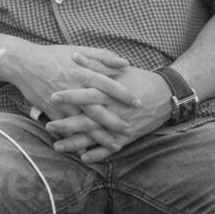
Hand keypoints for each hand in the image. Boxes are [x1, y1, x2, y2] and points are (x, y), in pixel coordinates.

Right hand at [3, 43, 140, 151]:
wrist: (23, 63)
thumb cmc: (53, 55)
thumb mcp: (79, 50)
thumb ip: (103, 56)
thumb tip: (126, 63)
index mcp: (81, 72)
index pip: (107, 84)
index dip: (123, 94)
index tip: (138, 103)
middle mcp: (73, 89)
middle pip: (97, 108)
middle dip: (115, 121)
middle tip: (130, 130)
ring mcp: (61, 102)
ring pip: (84, 123)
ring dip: (100, 136)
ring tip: (116, 145)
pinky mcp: (51, 111)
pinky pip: (66, 129)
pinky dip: (77, 140)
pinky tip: (89, 150)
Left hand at [45, 62, 172, 162]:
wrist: (166, 95)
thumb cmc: (138, 78)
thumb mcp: (117, 69)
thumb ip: (95, 63)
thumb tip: (74, 55)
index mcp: (110, 92)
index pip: (88, 94)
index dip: (71, 96)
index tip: (53, 97)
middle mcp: (114, 111)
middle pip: (88, 119)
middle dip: (68, 124)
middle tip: (48, 126)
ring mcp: (121, 126)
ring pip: (95, 137)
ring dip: (76, 143)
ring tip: (56, 146)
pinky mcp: (128, 137)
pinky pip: (111, 148)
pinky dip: (98, 154)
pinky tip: (83, 158)